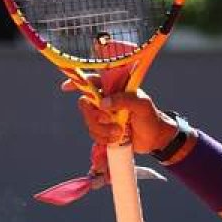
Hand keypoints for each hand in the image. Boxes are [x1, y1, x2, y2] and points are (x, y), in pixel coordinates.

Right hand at [63, 78, 177, 154]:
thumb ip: (124, 100)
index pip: (92, 81)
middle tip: (109, 120)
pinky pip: (94, 134)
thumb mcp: (142, 105)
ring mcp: (104, 117)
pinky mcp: (104, 131)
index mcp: (114, 90)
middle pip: (85, 105)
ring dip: (102, 130)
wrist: (155, 139)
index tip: (65, 88)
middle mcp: (106, 101)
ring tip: (120, 132)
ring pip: (89, 122)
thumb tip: (103, 103)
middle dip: (94, 116)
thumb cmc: (151, 117)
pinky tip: (116, 139)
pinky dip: (103, 139)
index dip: (77, 83)